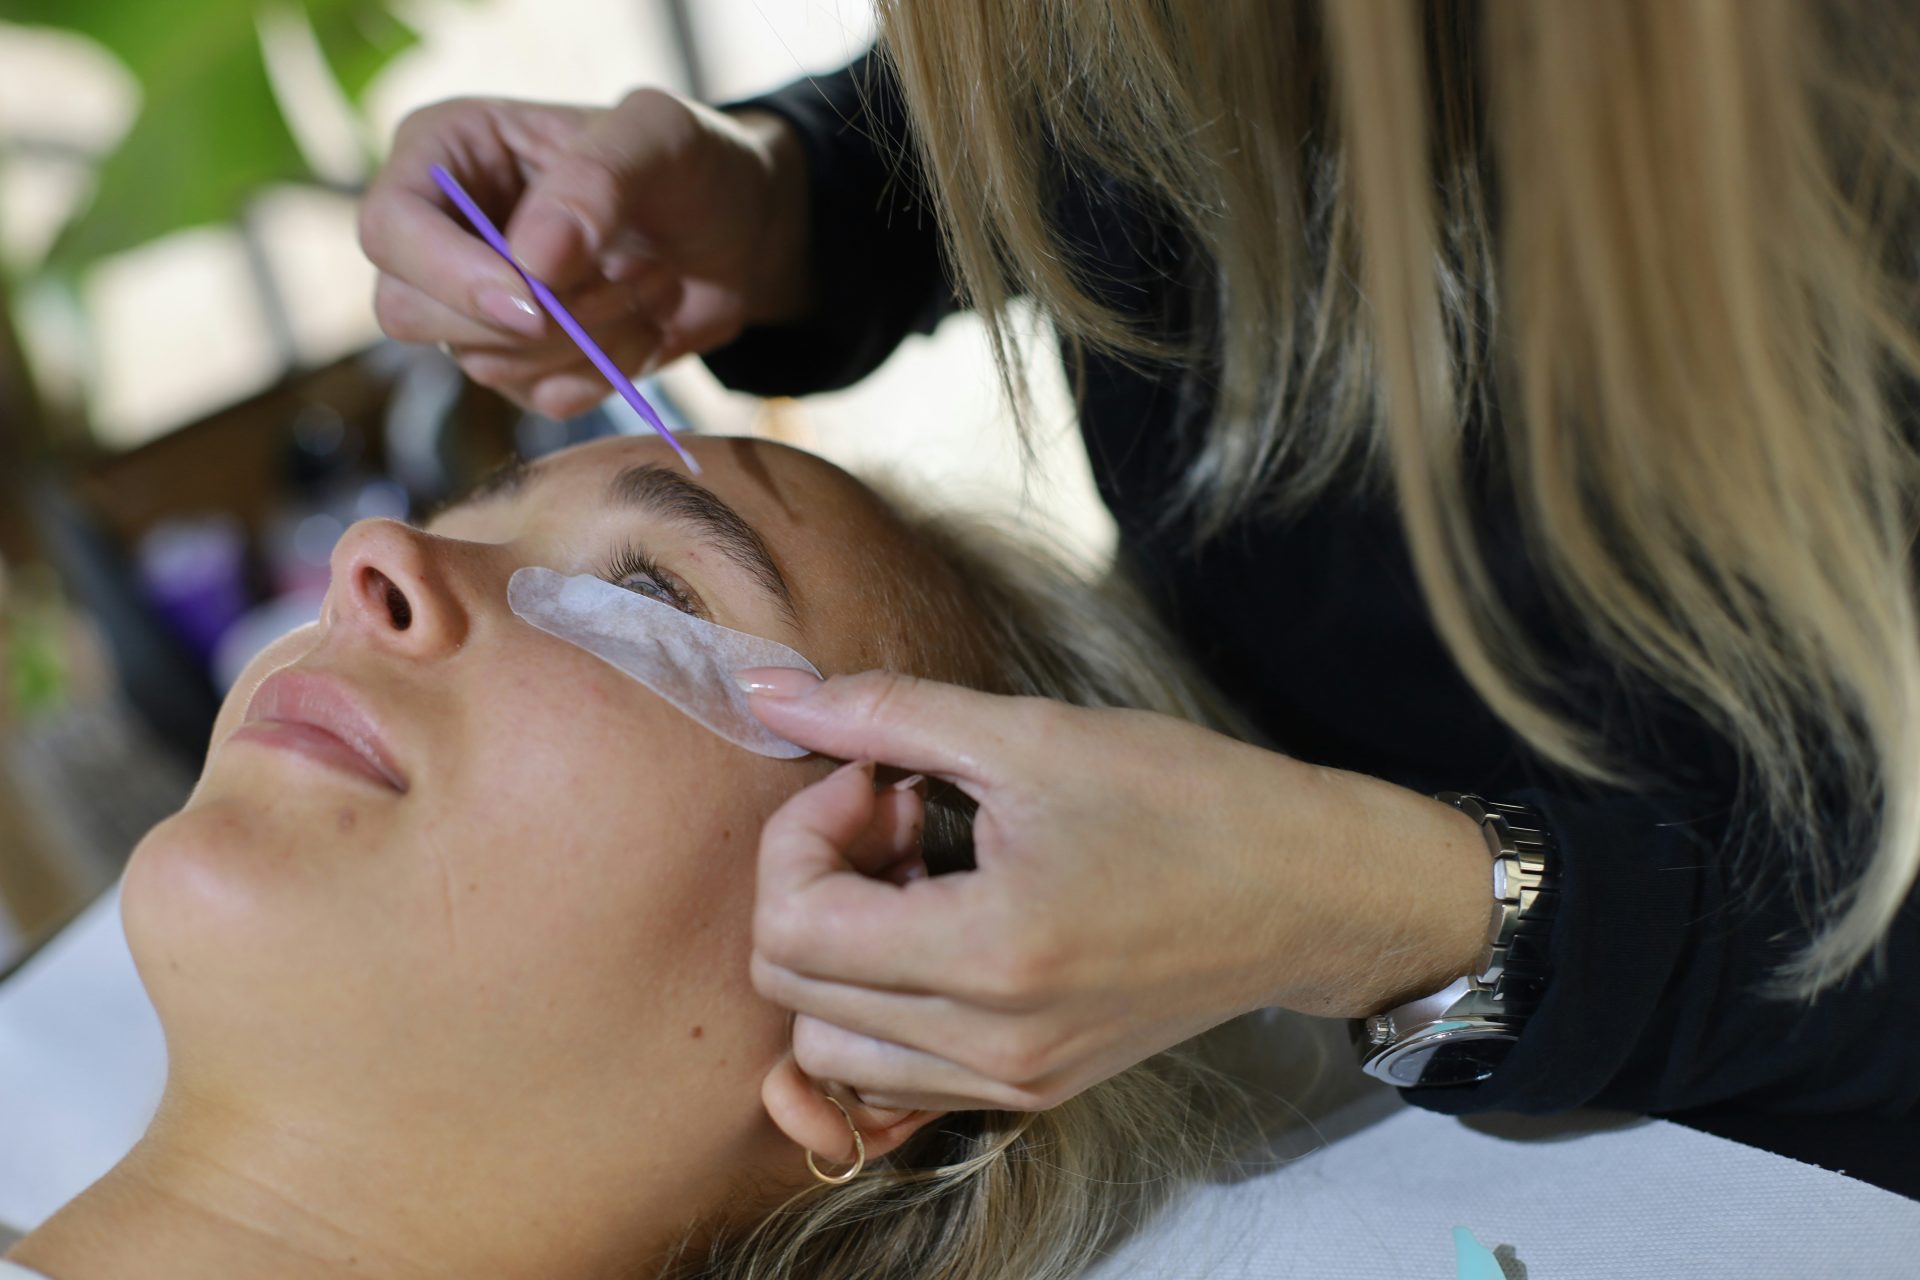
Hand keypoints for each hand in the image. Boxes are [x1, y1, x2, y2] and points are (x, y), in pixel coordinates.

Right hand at [359, 91, 810, 417]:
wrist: (739, 231)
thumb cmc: (691, 163)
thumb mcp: (660, 135)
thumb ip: (596, 179)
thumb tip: (531, 260)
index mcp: (445, 153)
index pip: (389, 229)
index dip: (449, 276)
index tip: (535, 299)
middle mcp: (443, 232)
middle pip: (409, 312)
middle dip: (528, 317)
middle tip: (624, 276)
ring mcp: (477, 306)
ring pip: (484, 362)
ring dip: (587, 338)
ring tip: (653, 281)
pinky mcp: (525, 364)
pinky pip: (540, 399)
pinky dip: (606, 371)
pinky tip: (647, 322)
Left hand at [744, 671, 1492, 1113]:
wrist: (1310, 891)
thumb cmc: (1190, 802)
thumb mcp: (1033, 735)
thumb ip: (884, 715)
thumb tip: (767, 693)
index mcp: (989, 956)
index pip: (791, 927)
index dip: (802, 832)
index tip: (874, 776)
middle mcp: (991, 1046)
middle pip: (793, 991)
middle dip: (815, 883)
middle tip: (894, 813)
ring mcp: (1010, 1083)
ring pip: (828, 1047)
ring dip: (840, 951)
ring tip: (918, 875)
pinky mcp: (1030, 1090)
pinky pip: (895, 1072)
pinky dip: (880, 1003)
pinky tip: (941, 925)